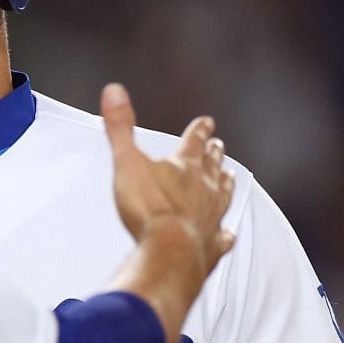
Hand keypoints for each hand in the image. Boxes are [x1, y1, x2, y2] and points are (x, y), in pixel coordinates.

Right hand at [102, 82, 235, 272]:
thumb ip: (121, 127)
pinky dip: (226, 234)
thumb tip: (114, 92)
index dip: (200, 130)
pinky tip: (229, 234)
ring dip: (225, 185)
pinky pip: (223, 236)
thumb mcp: (127, 161)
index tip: (206, 123)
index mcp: (185, 166)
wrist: (168, 251)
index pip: (195, 141)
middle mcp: (204, 188)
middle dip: (214, 155)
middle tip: (219, 146)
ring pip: (223, 196)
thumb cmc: (148, 209)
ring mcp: (211, 216)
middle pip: (212, 166)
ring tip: (229, 178)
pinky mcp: (212, 244)